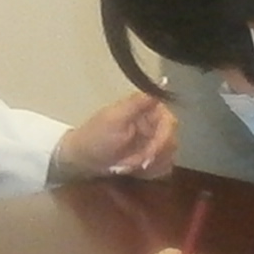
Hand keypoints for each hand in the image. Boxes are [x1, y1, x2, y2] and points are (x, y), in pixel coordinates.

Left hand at [51, 91, 175, 183]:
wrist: (82, 159)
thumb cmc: (95, 137)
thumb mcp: (115, 117)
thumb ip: (139, 102)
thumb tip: (162, 81)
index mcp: (150, 109)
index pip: (171, 124)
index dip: (160, 142)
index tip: (146, 156)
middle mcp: (157, 123)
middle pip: (171, 143)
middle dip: (149, 157)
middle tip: (127, 164)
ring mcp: (155, 141)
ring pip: (168, 157)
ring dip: (146, 166)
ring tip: (124, 166)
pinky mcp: (152, 157)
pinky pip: (163, 167)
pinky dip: (148, 173)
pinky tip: (132, 171)